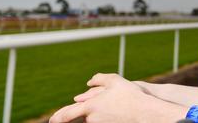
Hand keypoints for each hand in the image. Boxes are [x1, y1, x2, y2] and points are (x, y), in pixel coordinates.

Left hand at [50, 73, 187, 122]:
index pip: (69, 113)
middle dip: (77, 115)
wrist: (145, 112)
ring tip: (113, 105)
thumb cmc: (131, 95)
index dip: (59, 117)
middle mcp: (93, 118)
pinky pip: (103, 120)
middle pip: (82, 116)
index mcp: (91, 106)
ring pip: (94, 118)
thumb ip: (99, 78)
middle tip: (63, 118)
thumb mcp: (115, 80)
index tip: (52, 120)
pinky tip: (116, 111)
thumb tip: (88, 81)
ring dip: (97, 113)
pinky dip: (105, 116)